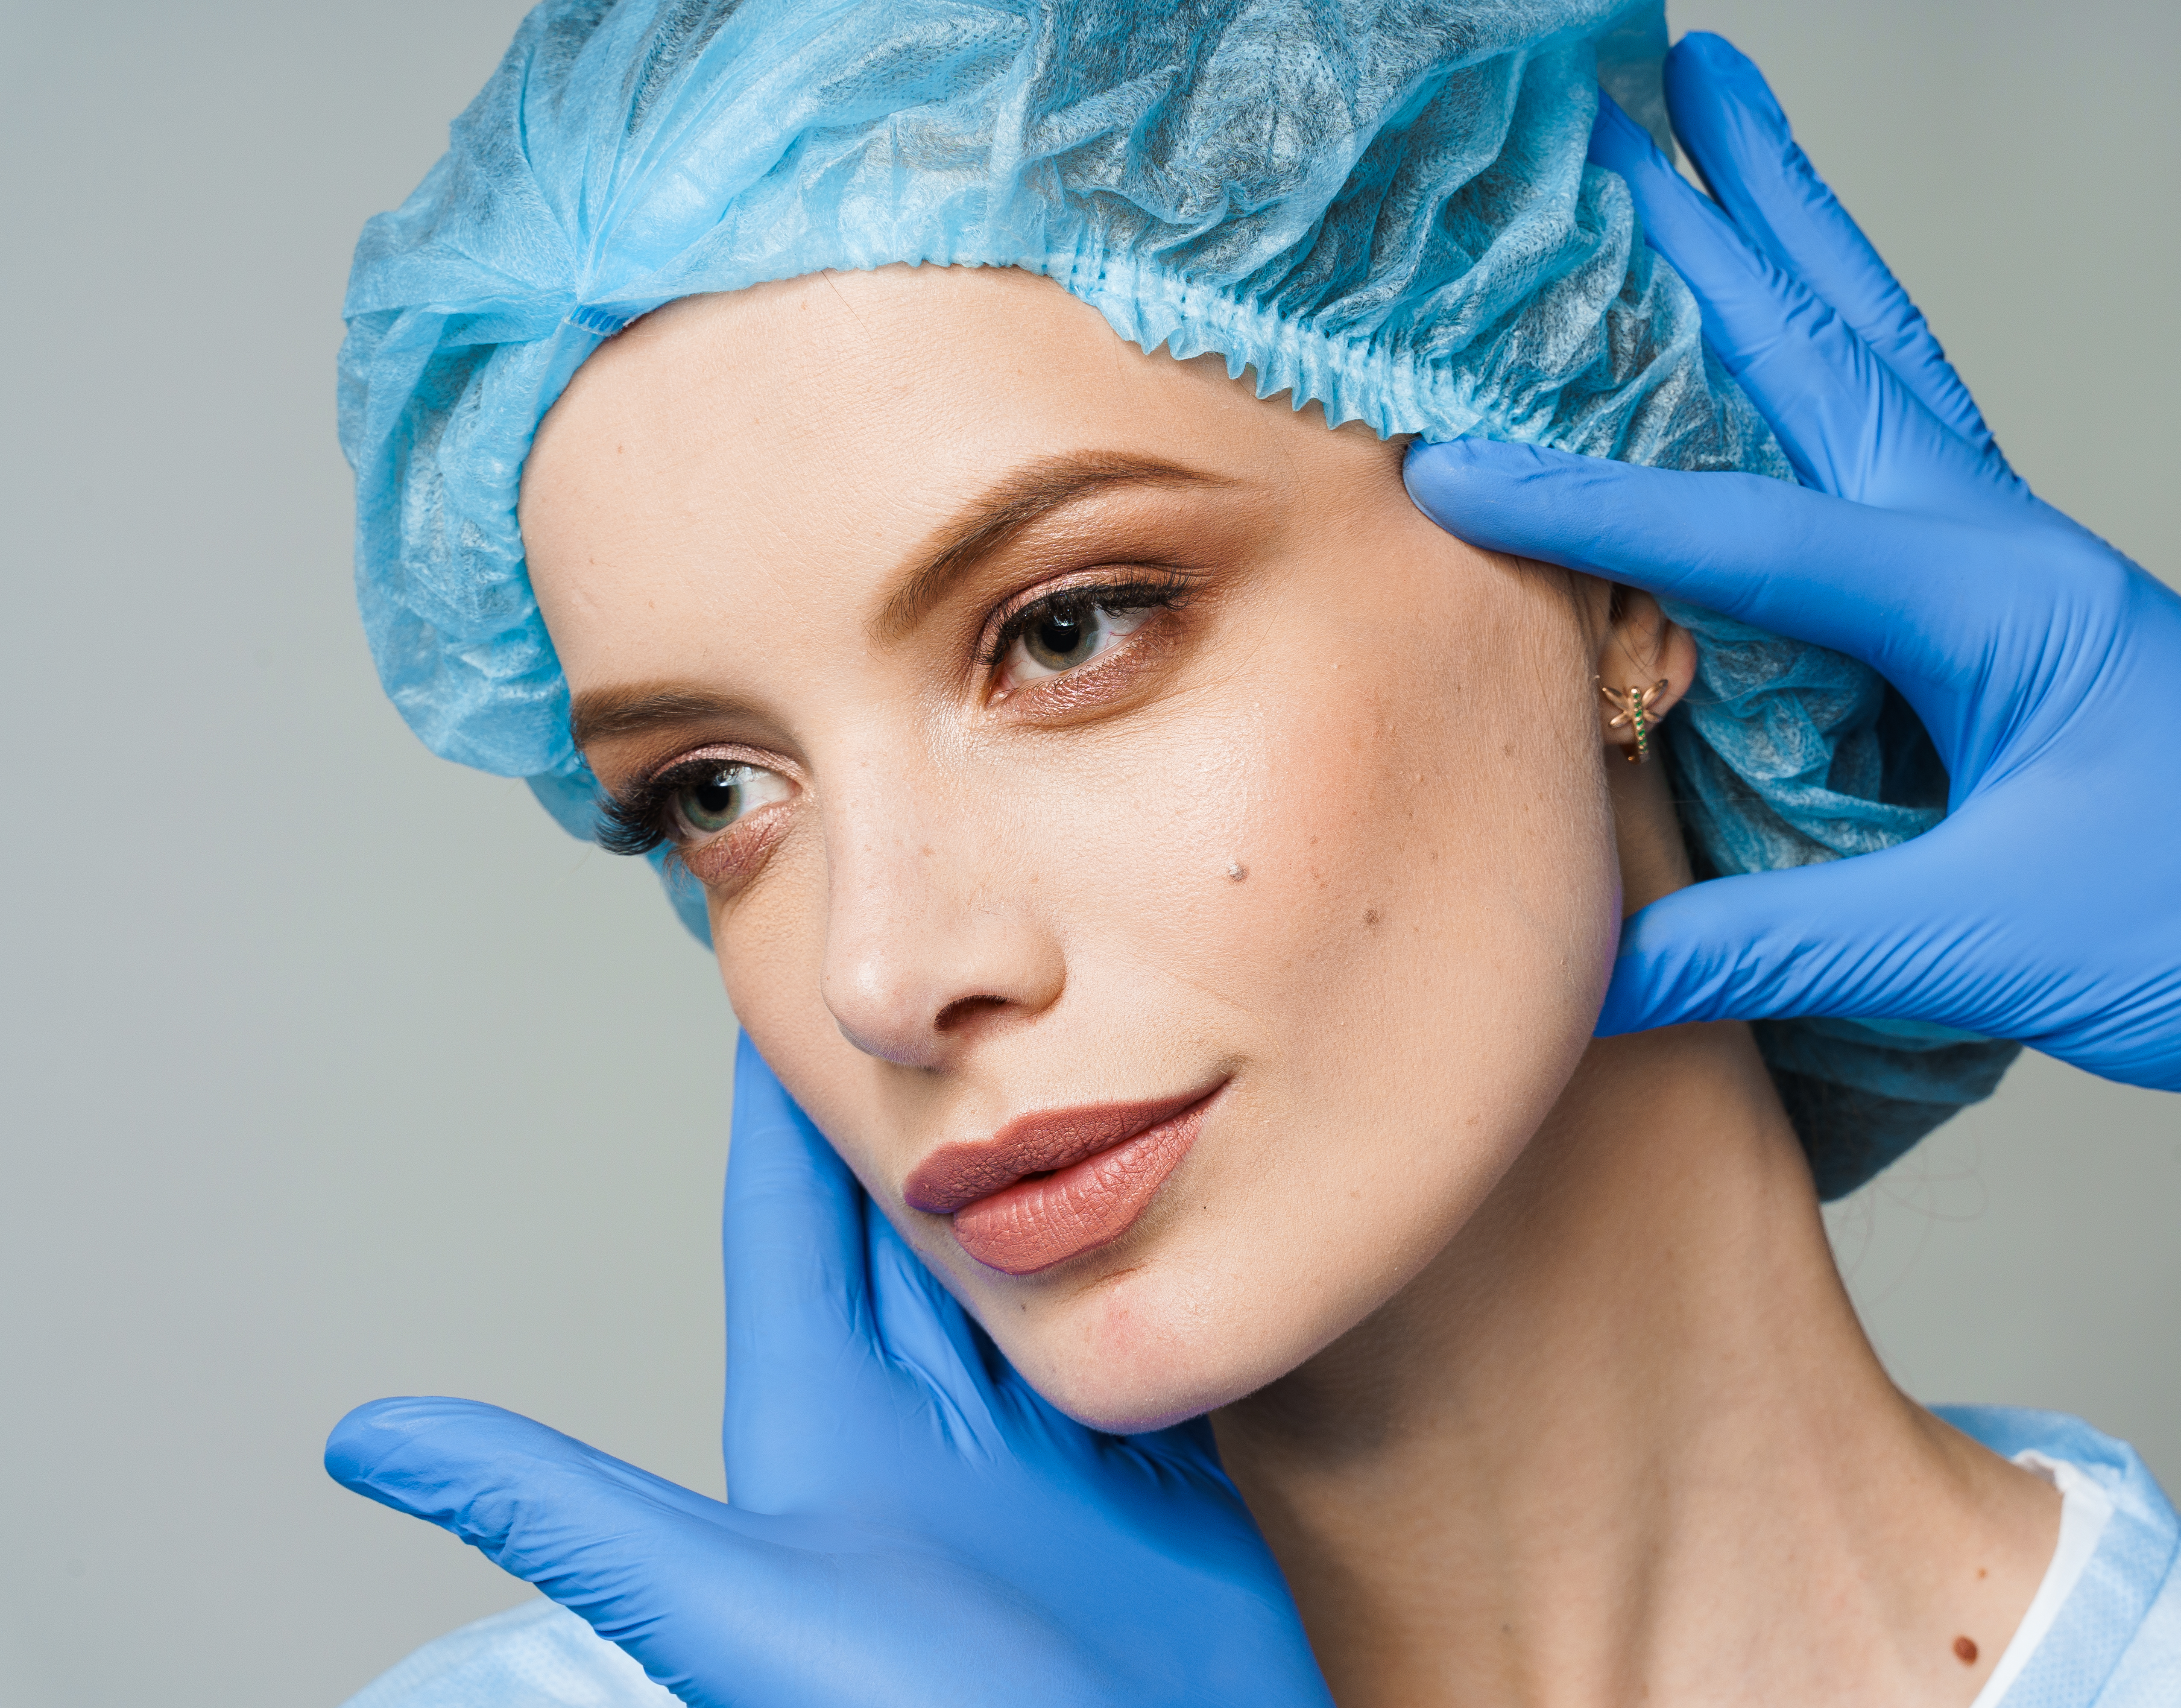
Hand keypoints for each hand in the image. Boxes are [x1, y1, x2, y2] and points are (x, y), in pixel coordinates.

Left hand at [327, 1034, 1331, 1707]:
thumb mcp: (730, 1608)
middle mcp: (936, 1434)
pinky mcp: (1154, 1481)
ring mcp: (1054, 1455)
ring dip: (1033, 1164)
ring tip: (1044, 1040)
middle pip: (911, 1230)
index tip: (764, 988)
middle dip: (907, 1103)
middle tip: (913, 967)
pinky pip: (1138, 1339)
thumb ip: (566, 1514)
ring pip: (1028, 1270)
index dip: (774, 1113)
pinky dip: (1146, 1261)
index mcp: (831, 1440)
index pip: (790, 1232)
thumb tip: (357, 1441)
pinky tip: (1161, 1191)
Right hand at [1402, 34, 2180, 1222]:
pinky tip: (1795, 367)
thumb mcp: (1993, 942)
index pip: (1743, 528)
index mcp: (1984, 598)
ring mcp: (2016, 568)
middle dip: (1729, 214)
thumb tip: (1593, 978)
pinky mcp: (2021, 615)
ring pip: (1879, 369)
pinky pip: (1902, 456)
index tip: (1448, 463)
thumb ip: (1780, 951)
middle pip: (1833, 345)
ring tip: (1725, 139)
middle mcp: (1997, 548)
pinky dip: (1835, 376)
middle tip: (1638, 91)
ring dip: (1796, 250)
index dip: (1586, 501)